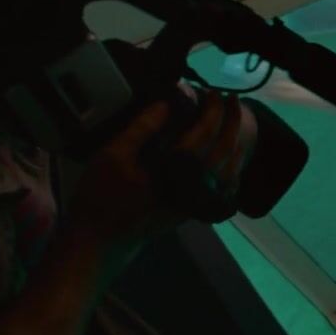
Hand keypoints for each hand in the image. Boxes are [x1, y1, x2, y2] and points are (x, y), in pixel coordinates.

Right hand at [64, 91, 245, 250]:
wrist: (99, 241)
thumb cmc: (101, 197)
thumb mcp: (113, 155)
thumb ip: (142, 128)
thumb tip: (166, 105)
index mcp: (177, 169)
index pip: (205, 133)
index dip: (213, 110)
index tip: (214, 92)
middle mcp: (195, 186)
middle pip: (226, 149)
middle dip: (233, 122)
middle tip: (233, 100)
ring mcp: (197, 201)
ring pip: (230, 170)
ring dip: (236, 143)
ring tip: (235, 124)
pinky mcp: (193, 211)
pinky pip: (224, 188)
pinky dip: (232, 170)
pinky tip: (230, 161)